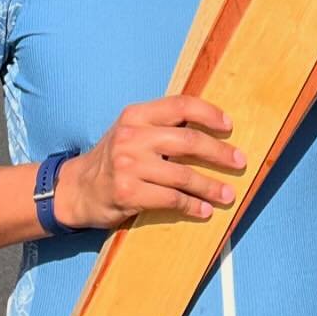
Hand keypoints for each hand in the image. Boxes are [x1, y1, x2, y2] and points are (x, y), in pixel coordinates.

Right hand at [54, 96, 244, 230]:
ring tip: (228, 194)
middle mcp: (132, 136)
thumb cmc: (113, 159)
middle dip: (219, 152)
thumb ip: (161, 126)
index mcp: (136, 115)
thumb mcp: (131, 132)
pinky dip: (192, 205)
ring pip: (183, 175)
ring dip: (210, 186)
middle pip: (188, 141)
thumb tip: (208, 128)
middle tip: (239, 161)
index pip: (180, 105)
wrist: (77, 189)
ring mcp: (128, 165)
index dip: (209, 113)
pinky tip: (204, 210)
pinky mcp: (128, 193)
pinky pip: (170, 199)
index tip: (229, 126)